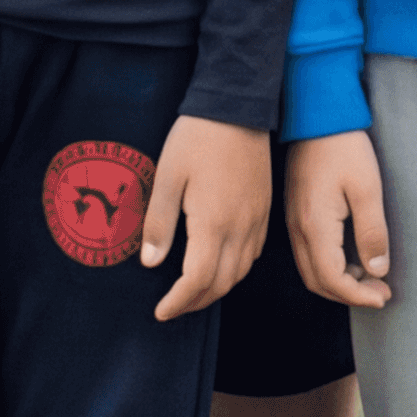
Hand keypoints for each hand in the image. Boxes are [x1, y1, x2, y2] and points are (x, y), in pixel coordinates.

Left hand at [140, 116, 272, 321]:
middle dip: (195, 303)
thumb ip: (159, 223)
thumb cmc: (197, 138)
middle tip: (173, 307)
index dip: (178, 302)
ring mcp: (256, 218)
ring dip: (216, 289)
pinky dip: (235, 270)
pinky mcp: (265, 208)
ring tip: (193, 292)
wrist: (238, 105)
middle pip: (221, 283)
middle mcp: (240, 227)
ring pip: (240, 272)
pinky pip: (253, 253)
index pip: (197, 280)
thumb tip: (151, 262)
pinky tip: (221, 264)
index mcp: (213, 222)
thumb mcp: (167, 177)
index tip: (161, 311)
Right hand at [282, 132, 393, 307]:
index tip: (383, 297)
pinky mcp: (296, 213)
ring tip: (370, 279)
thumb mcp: (367, 188)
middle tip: (379, 293)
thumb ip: (372, 232)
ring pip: (311, 270)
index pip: (332, 279)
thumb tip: (377, 270)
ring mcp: (293, 221)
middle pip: (318, 282)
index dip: (358, 296)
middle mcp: (298, 229)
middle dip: (349, 295)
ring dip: (339, 282)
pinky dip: (329, 267)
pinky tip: (351, 259)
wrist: (316, 115)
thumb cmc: (344, 147)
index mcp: (314, 226)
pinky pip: (308, 254)